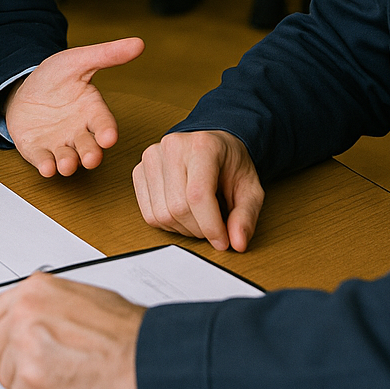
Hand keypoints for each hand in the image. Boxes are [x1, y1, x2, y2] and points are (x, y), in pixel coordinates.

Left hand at [0, 272, 142, 388]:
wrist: (143, 357)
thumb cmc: (124, 331)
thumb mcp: (80, 298)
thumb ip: (47, 307)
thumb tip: (33, 320)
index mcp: (35, 289)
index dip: (2, 337)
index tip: (8, 347)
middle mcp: (25, 312)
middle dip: (12, 363)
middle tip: (37, 368)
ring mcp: (26, 345)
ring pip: (6, 377)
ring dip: (27, 384)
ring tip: (59, 377)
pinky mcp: (32, 379)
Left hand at [5, 37, 143, 176]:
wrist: (24, 89)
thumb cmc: (56, 78)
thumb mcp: (78, 61)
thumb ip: (106, 55)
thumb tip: (139, 43)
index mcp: (92, 112)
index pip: (104, 124)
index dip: (107, 132)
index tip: (109, 137)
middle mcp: (79, 132)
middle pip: (89, 147)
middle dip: (91, 154)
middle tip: (92, 158)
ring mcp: (59, 144)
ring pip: (69, 159)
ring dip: (69, 163)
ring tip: (67, 164)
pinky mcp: (38, 152)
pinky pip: (44, 161)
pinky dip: (46, 167)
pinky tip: (47, 168)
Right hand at [133, 129, 263, 251]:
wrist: (213, 146)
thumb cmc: (230, 165)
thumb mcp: (250, 189)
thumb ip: (245, 216)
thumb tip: (237, 242)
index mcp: (203, 145)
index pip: (198, 195)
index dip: (211, 226)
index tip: (223, 241)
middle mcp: (173, 147)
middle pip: (178, 208)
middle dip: (199, 229)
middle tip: (213, 226)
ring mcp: (152, 157)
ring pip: (161, 215)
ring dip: (183, 228)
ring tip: (198, 217)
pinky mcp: (140, 170)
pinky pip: (148, 214)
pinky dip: (167, 223)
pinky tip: (181, 213)